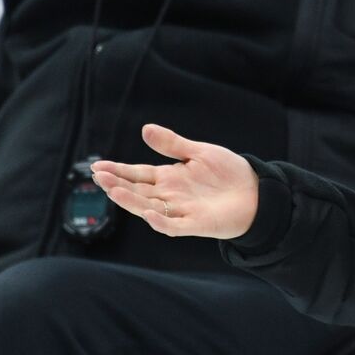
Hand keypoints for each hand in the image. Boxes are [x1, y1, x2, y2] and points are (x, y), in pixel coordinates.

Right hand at [91, 123, 258, 238]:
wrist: (257, 192)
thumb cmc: (228, 173)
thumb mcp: (199, 152)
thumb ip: (172, 145)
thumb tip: (145, 129)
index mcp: (169, 178)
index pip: (137, 174)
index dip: (118, 171)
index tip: (97, 167)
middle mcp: (170, 195)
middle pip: (137, 191)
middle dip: (117, 184)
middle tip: (99, 177)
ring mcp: (181, 211)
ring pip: (149, 208)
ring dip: (131, 201)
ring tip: (113, 191)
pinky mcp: (196, 224)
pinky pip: (173, 225)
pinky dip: (161, 221)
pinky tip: (148, 213)